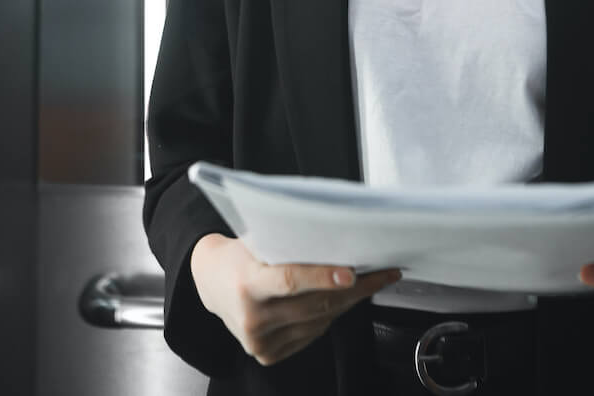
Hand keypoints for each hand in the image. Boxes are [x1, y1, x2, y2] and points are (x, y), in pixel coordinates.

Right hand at [190, 233, 401, 365]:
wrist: (211, 282)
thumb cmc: (239, 256)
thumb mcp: (256, 242)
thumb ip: (287, 245)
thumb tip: (336, 239)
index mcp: (247, 283)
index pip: (289, 280)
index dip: (322, 277)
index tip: (351, 273)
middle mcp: (252, 317)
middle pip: (313, 304)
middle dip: (355, 290)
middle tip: (381, 273)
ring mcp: (260, 341)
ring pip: (319, 321)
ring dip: (349, 303)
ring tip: (370, 284)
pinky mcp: (268, 355)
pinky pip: (312, 334)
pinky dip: (330, 316)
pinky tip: (340, 301)